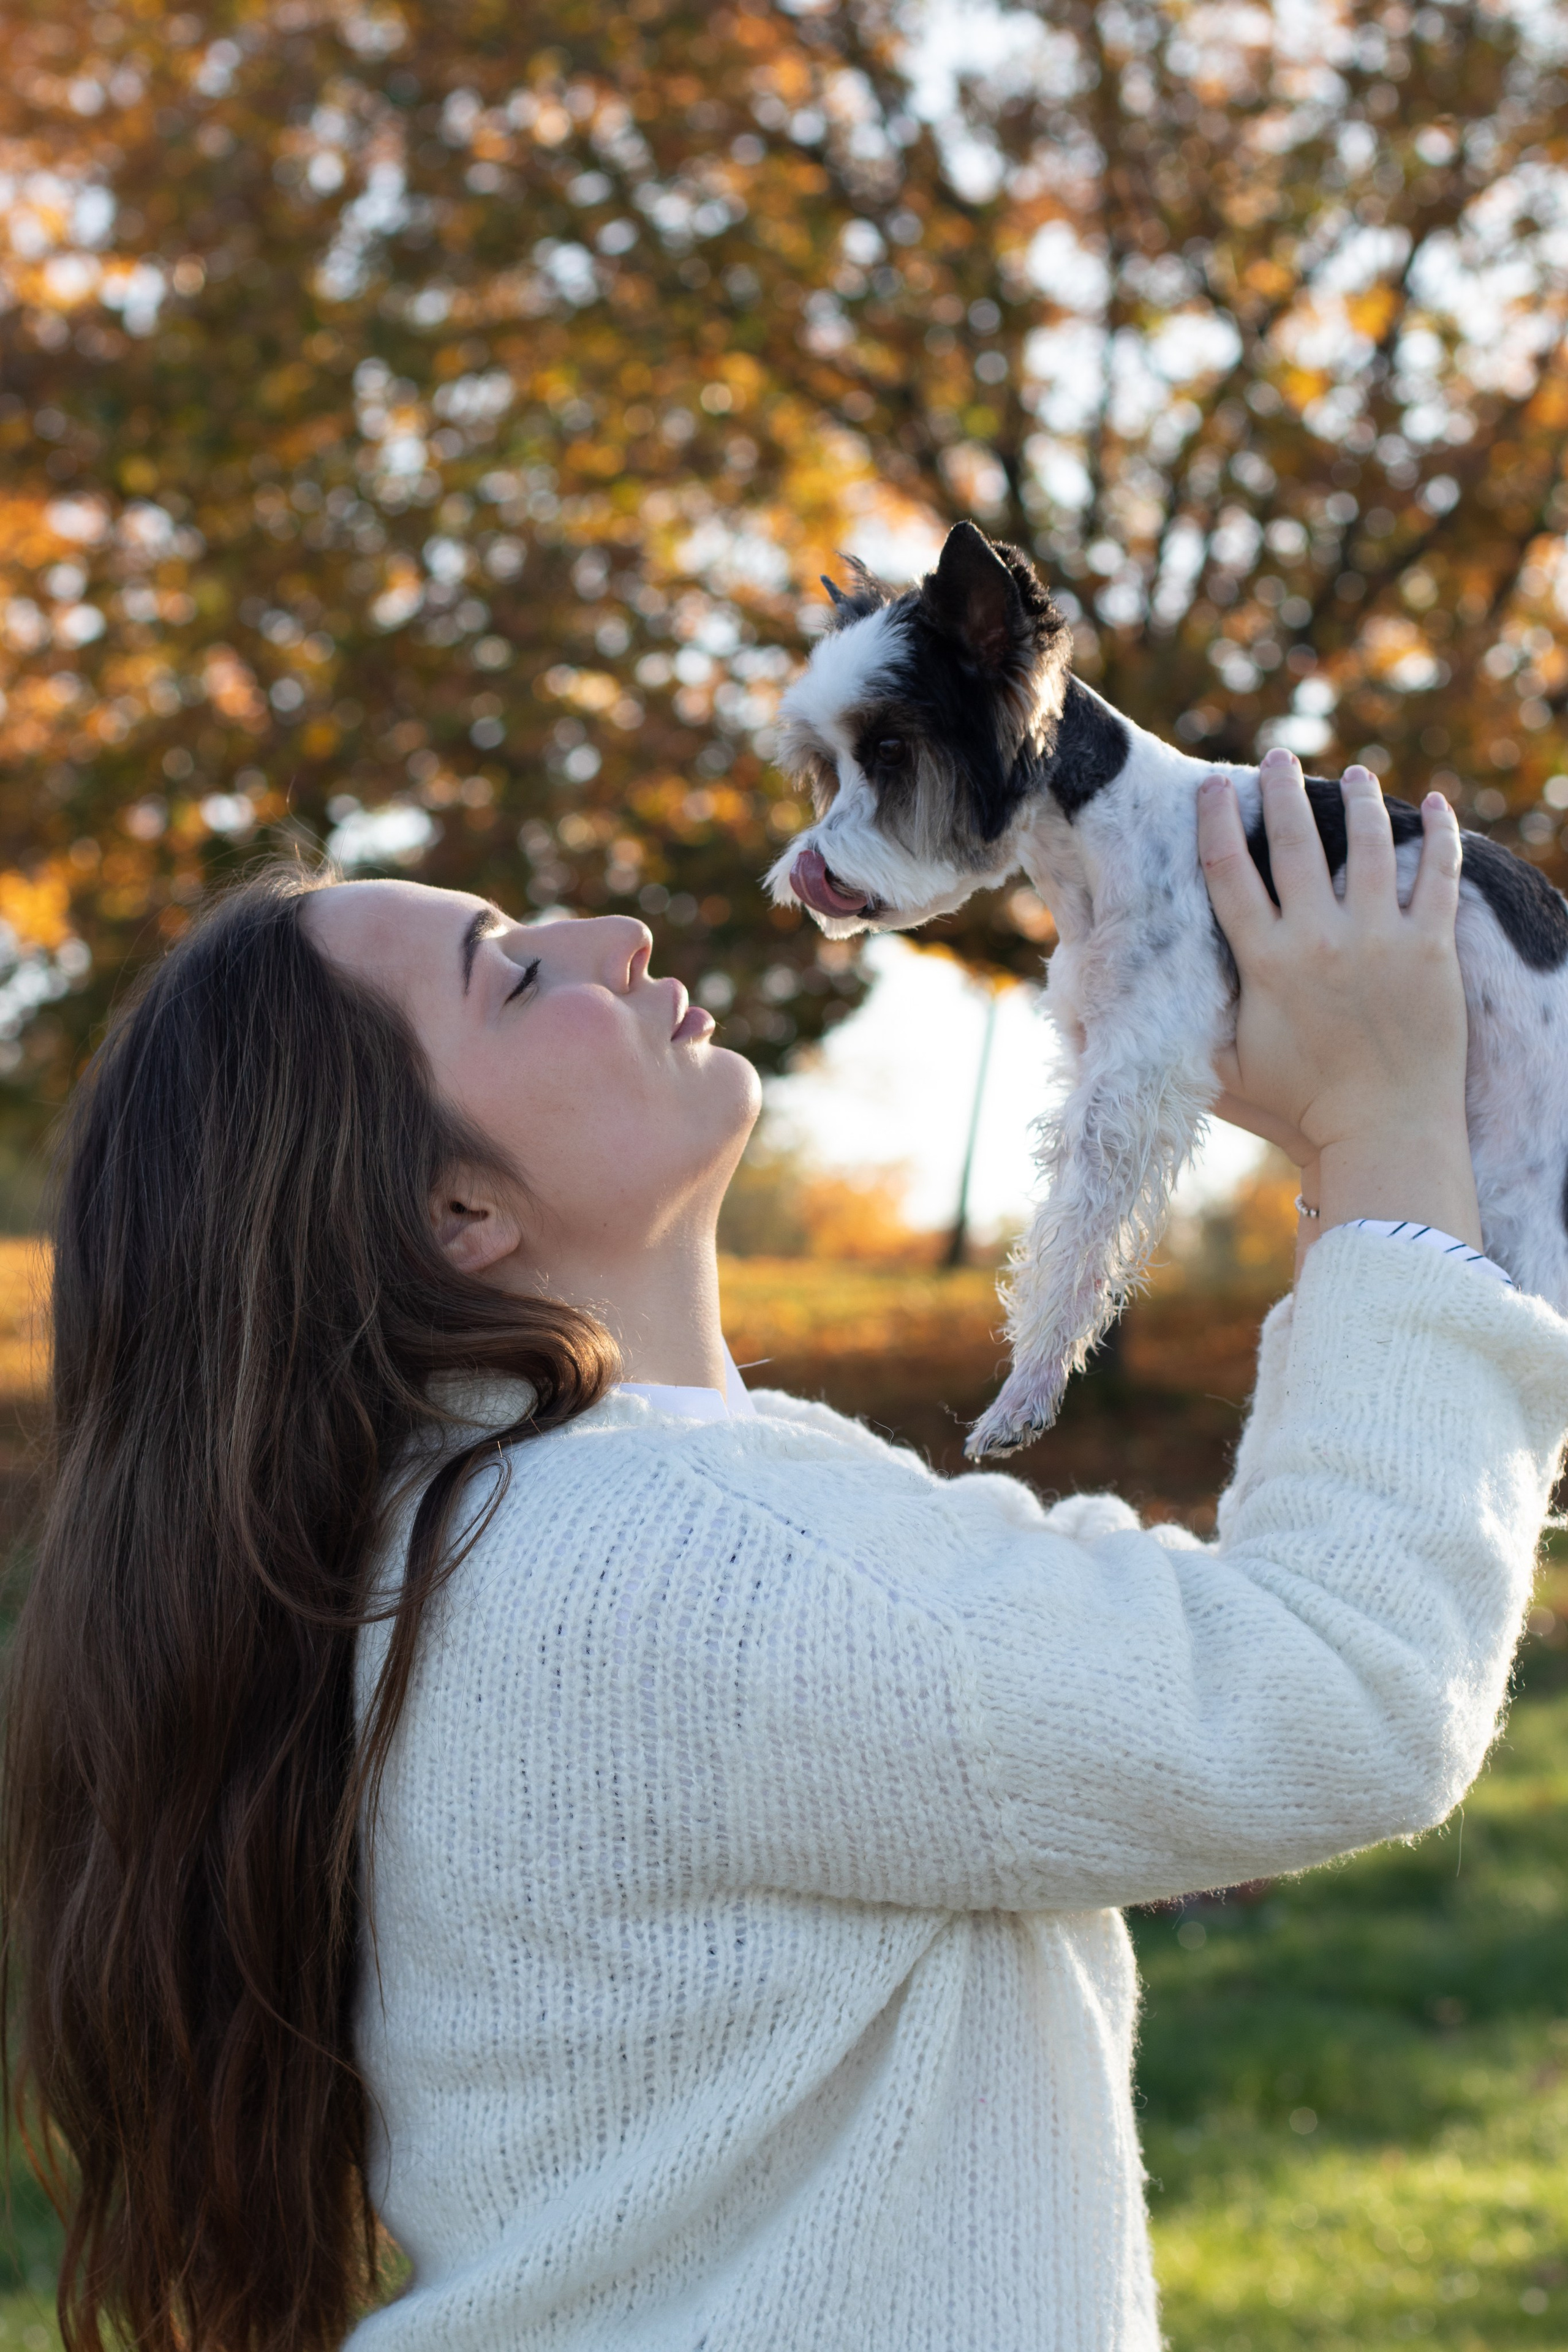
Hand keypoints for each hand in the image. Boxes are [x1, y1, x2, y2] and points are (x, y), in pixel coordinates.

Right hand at [1199, 746, 1479, 1261]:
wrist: (1383, 1132)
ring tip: (1355, 775)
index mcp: (1266, 962)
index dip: (1217, 824)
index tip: (1214, 787)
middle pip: (1295, 844)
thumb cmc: (1298, 1110)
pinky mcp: (1430, 951)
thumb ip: (1184, 1038)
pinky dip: (1438, 837)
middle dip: (1284, 792)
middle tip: (1279, 757)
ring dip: (1360, 803)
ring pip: (1367, 847)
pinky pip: (1437, 877)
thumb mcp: (1224, 1074)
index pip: (1229, 874)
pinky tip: (1437, 808)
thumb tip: (1114, 1032)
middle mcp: (1320, 939)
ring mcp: (1380, 939)